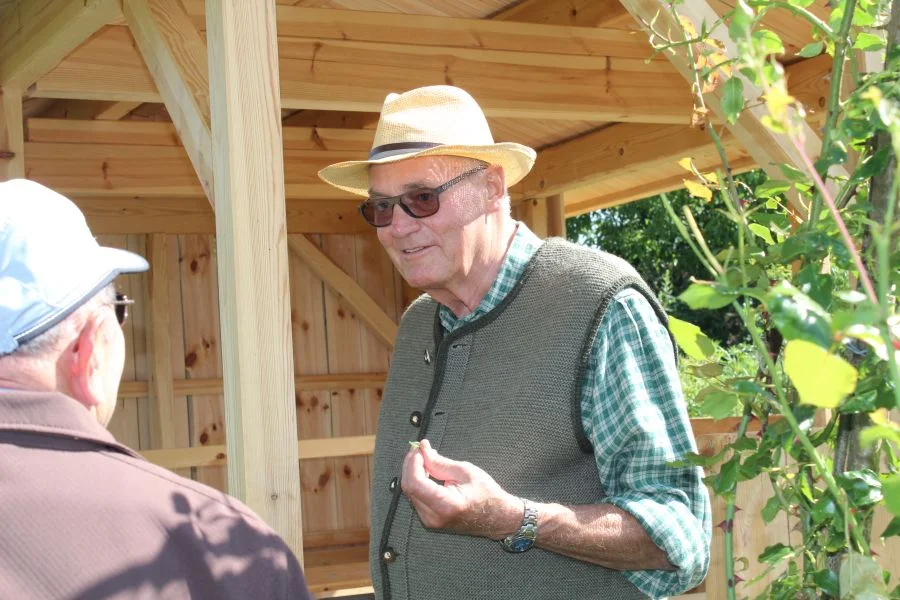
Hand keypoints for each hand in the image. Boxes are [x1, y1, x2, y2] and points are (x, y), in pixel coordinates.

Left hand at [400, 439, 522, 538]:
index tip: (418, 448)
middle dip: (411, 465)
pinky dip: (417, 481)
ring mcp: (430, 521)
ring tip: (425, 458)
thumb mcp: (465, 471)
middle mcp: (434, 517)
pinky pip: (416, 497)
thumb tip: (423, 450)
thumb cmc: (488, 495)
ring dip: (413, 472)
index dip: (413, 463)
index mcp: (446, 505)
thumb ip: (439, 462)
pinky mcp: (429, 520)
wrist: (497, 518)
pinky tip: (426, 471)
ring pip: (410, 492)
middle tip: (419, 449)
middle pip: (409, 487)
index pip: (415, 483)